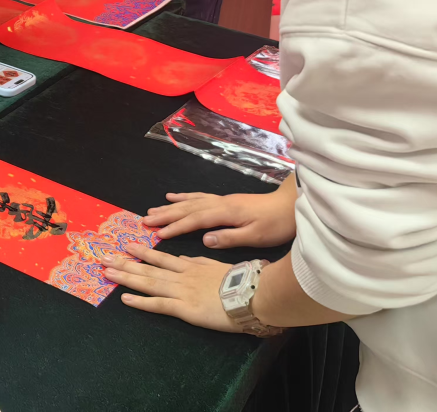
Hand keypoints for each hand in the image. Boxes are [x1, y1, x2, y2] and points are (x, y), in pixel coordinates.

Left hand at [100, 243, 242, 332]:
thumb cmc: (241, 282)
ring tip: (106, 272)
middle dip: (124, 262)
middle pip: (148, 268)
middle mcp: (181, 276)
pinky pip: (159, 304)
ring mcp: (181, 291)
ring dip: (126, 277)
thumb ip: (200, 262)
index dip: (142, 252)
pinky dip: (141, 302)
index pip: (161, 258)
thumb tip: (186, 258)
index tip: (125, 246)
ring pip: (148, 282)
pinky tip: (125, 299)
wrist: (253, 294)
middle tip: (103, 256)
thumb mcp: (218, 266)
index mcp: (191, 266)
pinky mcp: (185, 308)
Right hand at [141, 188, 296, 248]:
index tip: (158, 234)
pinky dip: (184, 197)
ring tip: (153, 210)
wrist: (291, 205)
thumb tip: (205, 239)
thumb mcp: (256, 236)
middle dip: (165, 215)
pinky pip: (199, 197)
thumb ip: (230, 237)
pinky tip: (175, 197)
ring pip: (190, 202)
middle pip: (187, 209)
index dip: (175, 227)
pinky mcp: (226, 200)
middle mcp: (220, 204)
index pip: (195, 221)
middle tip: (145, 220)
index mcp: (225, 213)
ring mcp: (222, 200)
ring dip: (170, 206)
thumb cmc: (277, 224)